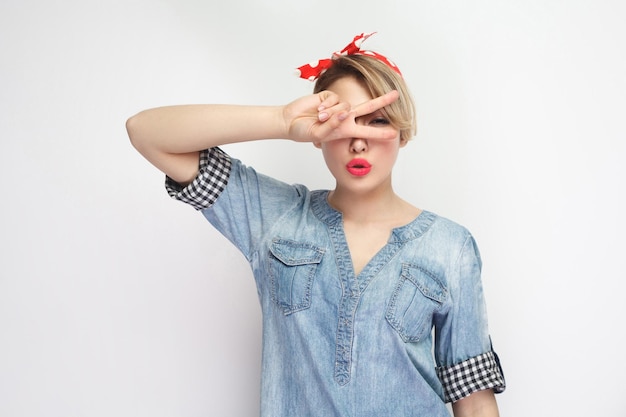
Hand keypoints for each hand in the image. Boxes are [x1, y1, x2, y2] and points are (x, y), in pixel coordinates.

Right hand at [283, 89, 399, 142]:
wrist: (290, 121)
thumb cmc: (304, 132)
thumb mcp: (319, 135)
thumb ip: (334, 125)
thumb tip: (346, 111)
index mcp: (346, 130)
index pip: (367, 131)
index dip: (380, 132)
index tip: (395, 133)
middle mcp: (345, 117)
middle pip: (368, 108)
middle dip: (382, 101)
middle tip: (396, 94)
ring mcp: (338, 106)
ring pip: (346, 106)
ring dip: (332, 115)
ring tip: (319, 119)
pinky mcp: (330, 96)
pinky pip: (334, 99)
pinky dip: (326, 106)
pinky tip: (317, 110)